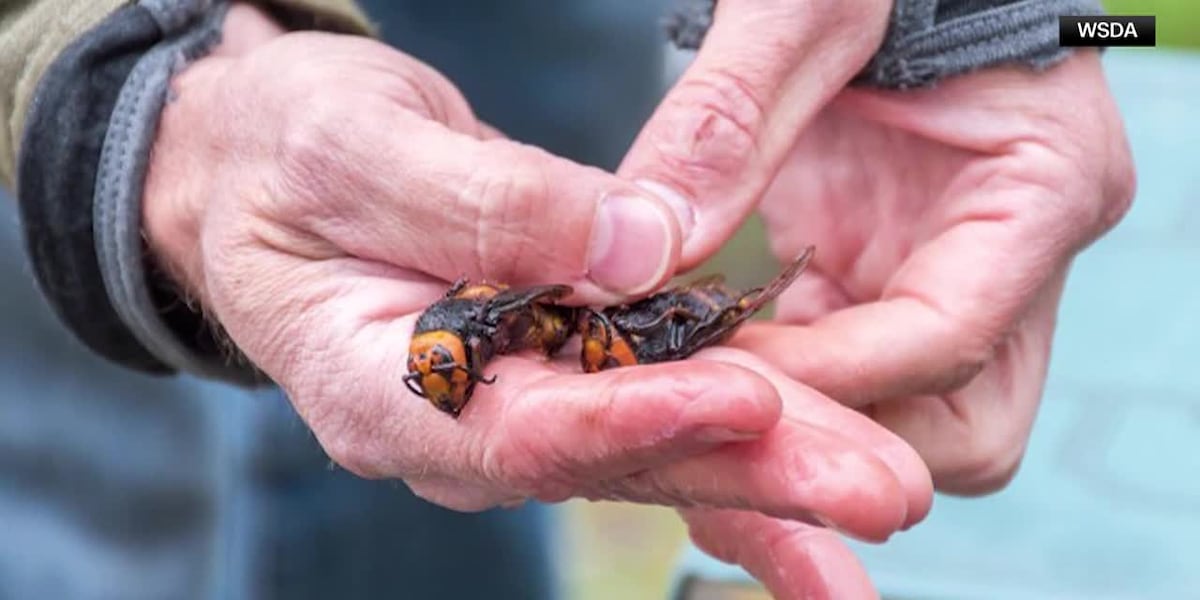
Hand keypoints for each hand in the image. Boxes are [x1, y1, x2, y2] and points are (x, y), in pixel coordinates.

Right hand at [141, 4, 928, 543]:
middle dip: (752, 475)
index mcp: (382, 391)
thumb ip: (483, 206)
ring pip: (656, 441)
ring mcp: (516, 399)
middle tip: (880, 491)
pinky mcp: (560, 362)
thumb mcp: (354, 149)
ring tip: (887, 485)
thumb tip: (629, 246)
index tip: (744, 402)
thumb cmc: (285, 151)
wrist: (270, 164)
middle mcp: (460, 423)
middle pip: (617, 460)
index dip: (632, 423)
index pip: (520, 432)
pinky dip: (744, 424)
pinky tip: (827, 445)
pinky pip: (659, 399)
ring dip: (776, 461)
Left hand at [619, 0, 1133, 595]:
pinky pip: (852, 368)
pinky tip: (703, 362)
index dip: (826, 376)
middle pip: (967, 427)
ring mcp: (965, 273)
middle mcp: (1023, 254)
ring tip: (693, 395)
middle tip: (711, 412)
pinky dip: (784, 380)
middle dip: (842, 438)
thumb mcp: (803, 10)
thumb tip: (639, 255)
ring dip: (808, 423)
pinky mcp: (899, 273)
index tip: (709, 371)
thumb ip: (726, 122)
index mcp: (1043, 186)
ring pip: (913, 419)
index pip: (949, 336)